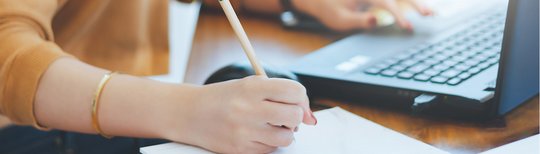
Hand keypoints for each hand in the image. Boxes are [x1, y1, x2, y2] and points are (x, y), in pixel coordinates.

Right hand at [162, 76, 315, 152]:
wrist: (190, 113)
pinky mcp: (240, 149)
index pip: (294, 91)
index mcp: (251, 87)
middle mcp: (248, 109)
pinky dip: (269, 143)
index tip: (297, 102)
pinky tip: (256, 134)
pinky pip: (271, 149)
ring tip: (270, 125)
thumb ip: (280, 94)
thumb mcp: (248, 85)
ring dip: (285, 132)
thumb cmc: (224, 98)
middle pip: (294, 115)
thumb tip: (311, 118)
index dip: (301, 98)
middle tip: (285, 115)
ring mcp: (244, 131)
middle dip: (295, 117)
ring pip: (287, 137)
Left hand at [292, 0, 432, 30]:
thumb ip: (359, 19)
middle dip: (415, 3)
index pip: (386, 3)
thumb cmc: (330, 10)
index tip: (407, 27)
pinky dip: (411, 3)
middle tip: (429, 15)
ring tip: (432, 14)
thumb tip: (377, 20)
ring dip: (417, 2)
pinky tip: (424, 10)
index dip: (399, 15)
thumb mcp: (339, 19)